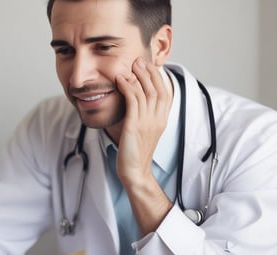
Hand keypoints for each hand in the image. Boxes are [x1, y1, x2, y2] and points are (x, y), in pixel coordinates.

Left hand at [115, 57, 171, 181]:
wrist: (135, 171)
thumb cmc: (136, 151)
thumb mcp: (145, 131)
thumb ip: (145, 115)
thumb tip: (139, 101)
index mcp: (162, 120)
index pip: (165, 93)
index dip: (158, 77)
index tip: (150, 66)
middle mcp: (157, 119)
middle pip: (157, 89)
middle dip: (149, 73)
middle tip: (139, 60)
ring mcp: (147, 123)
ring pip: (146, 93)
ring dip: (138, 77)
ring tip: (131, 66)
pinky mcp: (134, 126)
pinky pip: (133, 102)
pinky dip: (127, 88)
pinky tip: (121, 80)